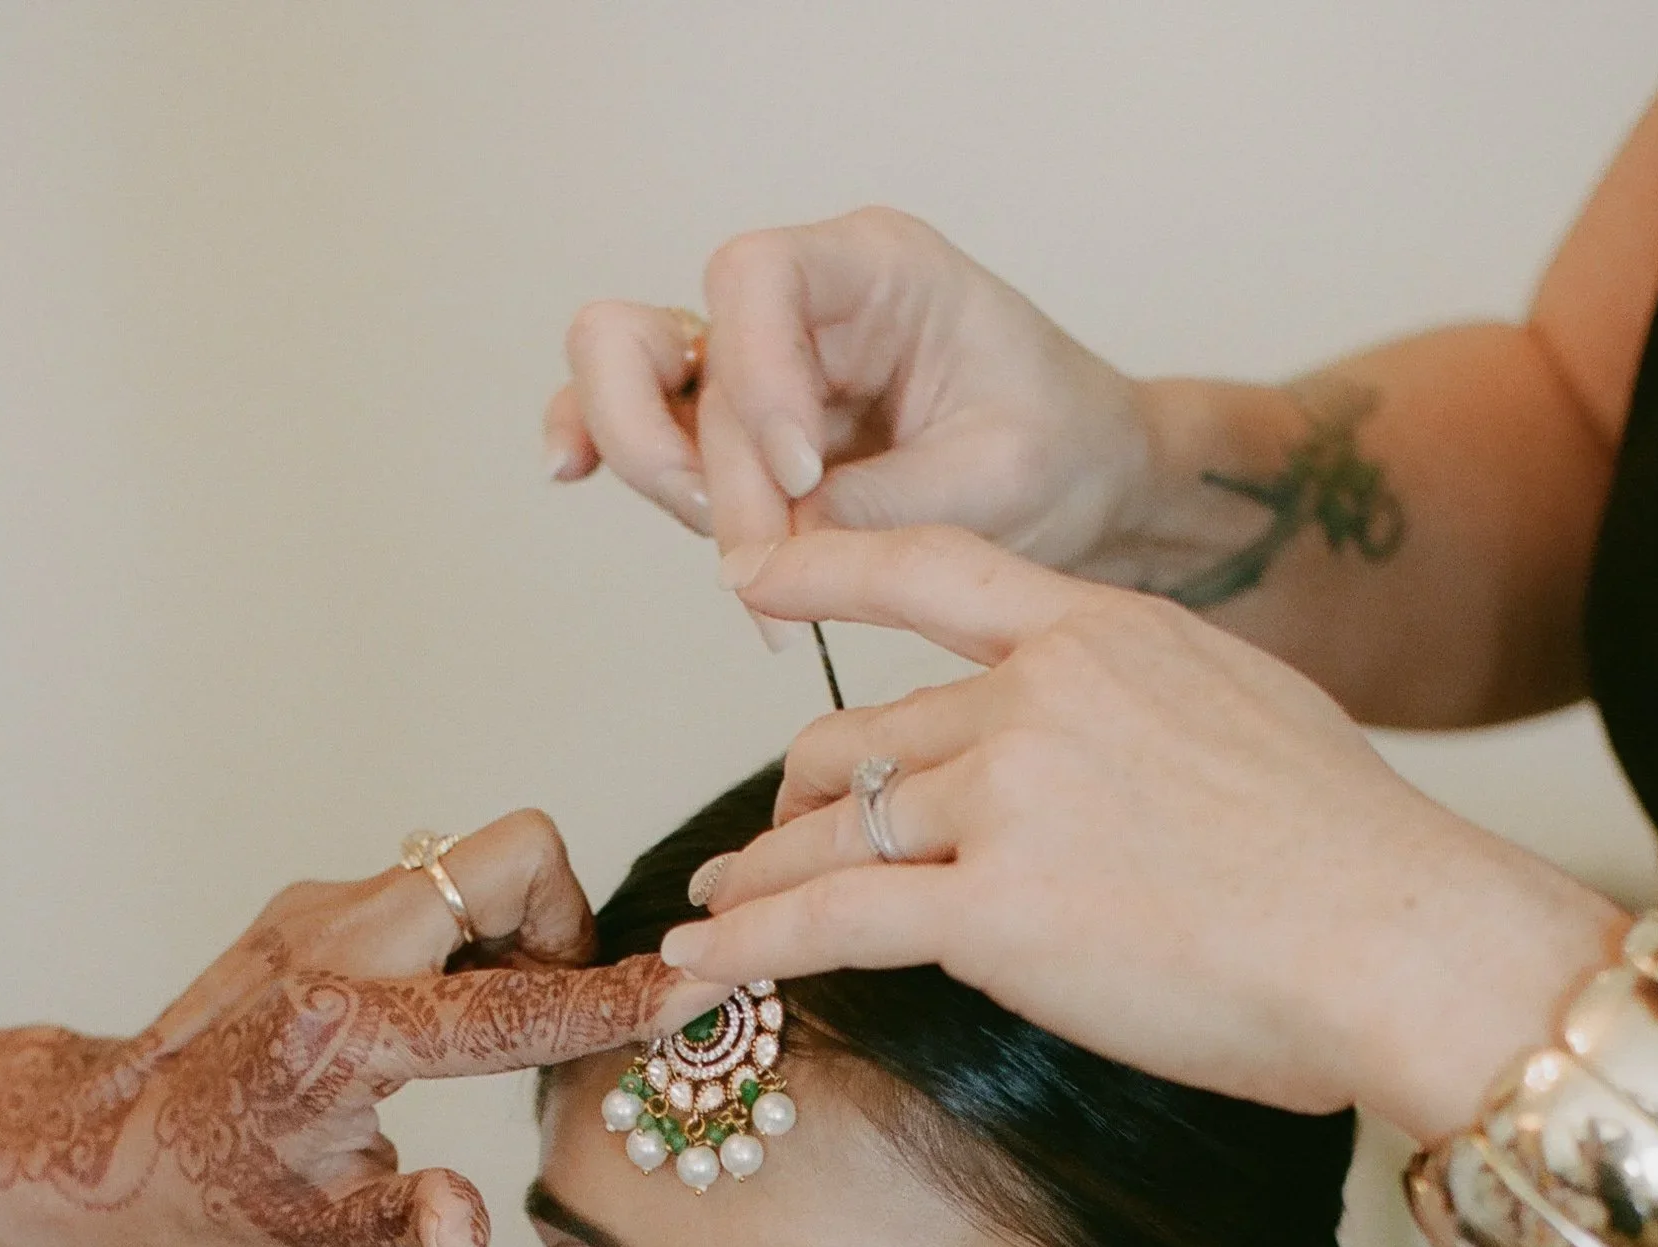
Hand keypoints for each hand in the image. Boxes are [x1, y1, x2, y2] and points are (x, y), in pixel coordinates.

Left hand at [0, 810, 676, 1246]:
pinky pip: (432, 889)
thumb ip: (401, 1230)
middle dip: (564, 926)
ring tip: (487, 1035)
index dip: (621, 1002)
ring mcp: (322, 913)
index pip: (519, 1005)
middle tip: (546, 1017)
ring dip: (516, 934)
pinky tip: (436, 1027)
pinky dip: (465, 941)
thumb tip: (467, 1233)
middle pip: (513, 856)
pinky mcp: (314, 910)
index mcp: (347, 1032)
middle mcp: (337, 946)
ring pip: (475, 863)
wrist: (94, 1146)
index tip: (699, 986)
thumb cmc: (203, 1204)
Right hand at [544, 210, 1157, 573]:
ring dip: (662, 481)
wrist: (1087, 481)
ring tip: (745, 567)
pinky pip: (641, 418)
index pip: (753, 278)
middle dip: (701, 468)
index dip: (753, 381)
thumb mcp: (991, 486)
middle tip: (764, 556)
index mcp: (876, 270)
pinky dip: (600, 444)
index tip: (806, 479)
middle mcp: (801, 304)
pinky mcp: (740, 430)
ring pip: (631, 377)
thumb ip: (873, 514)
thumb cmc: (1058, 450)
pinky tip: (570, 471)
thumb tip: (768, 557)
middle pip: (663, 338)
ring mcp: (757, 365)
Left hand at [657, 527, 1621, 1140]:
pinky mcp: (991, 910)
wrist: (1398, 938)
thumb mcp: (1255, 720)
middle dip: (804, 801)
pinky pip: (828, 924)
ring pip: (836, 834)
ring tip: (715, 911)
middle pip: (865, 740)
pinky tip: (695, 965)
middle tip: (766, 844)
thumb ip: (1154, 718)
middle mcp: (1038, 697)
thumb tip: (1121, 764)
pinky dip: (748, 949)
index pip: (932, 569)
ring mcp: (1008, 798)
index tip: (758, 568)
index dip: (828, 566)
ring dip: (761, 880)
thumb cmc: (1356, 862)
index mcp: (1104, 635)